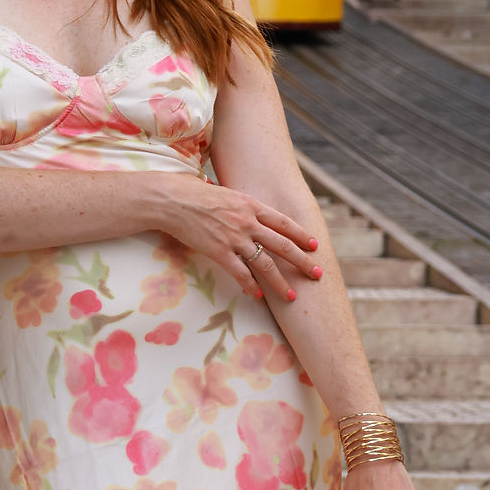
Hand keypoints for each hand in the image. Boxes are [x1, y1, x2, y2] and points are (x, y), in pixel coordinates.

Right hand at [158, 174, 321, 302]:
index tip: (314, 245)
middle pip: (282, 245)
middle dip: (302, 261)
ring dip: (281, 282)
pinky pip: (240, 273)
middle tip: (316, 272)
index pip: (283, 223)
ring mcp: (234, 238)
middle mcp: (247, 222)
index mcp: (251, 205)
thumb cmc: (194, 193)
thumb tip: (251, 212)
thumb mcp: (226, 193)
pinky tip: (258, 295)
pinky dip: (250, 286)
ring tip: (292, 295)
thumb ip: (242, 205)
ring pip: (266, 264)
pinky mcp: (219, 252)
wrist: (173, 199)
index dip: (301, 235)